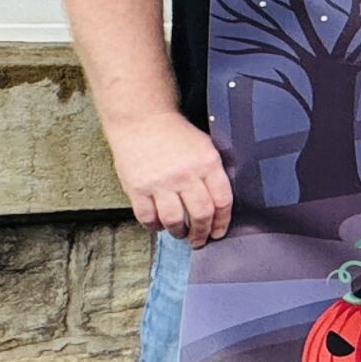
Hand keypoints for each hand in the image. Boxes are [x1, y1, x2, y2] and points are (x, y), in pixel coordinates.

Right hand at [108, 111, 233, 243]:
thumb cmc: (176, 134)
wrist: (142, 120)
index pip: (222, 200)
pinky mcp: (137, 188)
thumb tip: (221, 204)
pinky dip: (155, 226)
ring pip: (175, 220)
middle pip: (201, 214)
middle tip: (200, 240)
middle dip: (202, 233)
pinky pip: (148, 218)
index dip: (222, 221)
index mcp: (207, 163)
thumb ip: (213, 172)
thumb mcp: (205, 147)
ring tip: (181, 233)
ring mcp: (160, 183)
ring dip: (179, 233)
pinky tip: (160, 224)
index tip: (219, 232)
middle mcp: (186, 175)